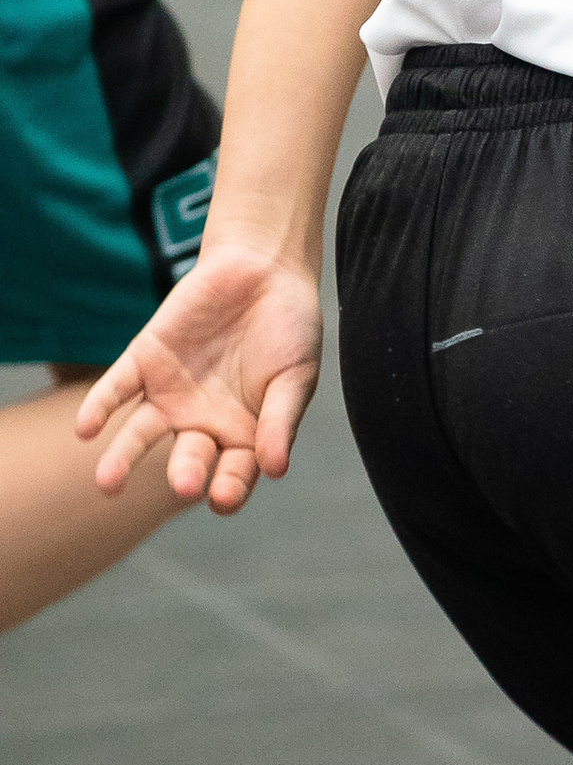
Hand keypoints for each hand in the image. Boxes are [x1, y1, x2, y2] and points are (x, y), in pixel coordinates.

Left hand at [76, 245, 323, 515]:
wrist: (264, 267)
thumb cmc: (290, 328)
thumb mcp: (295, 375)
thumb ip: (282, 419)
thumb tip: (276, 469)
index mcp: (243, 433)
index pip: (233, 474)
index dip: (228, 489)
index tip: (222, 497)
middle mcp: (201, 422)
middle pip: (188, 458)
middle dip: (185, 472)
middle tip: (185, 484)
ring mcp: (170, 393)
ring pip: (141, 433)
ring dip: (122, 458)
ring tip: (107, 483)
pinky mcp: (145, 360)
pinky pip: (117, 388)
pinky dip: (100, 407)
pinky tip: (85, 428)